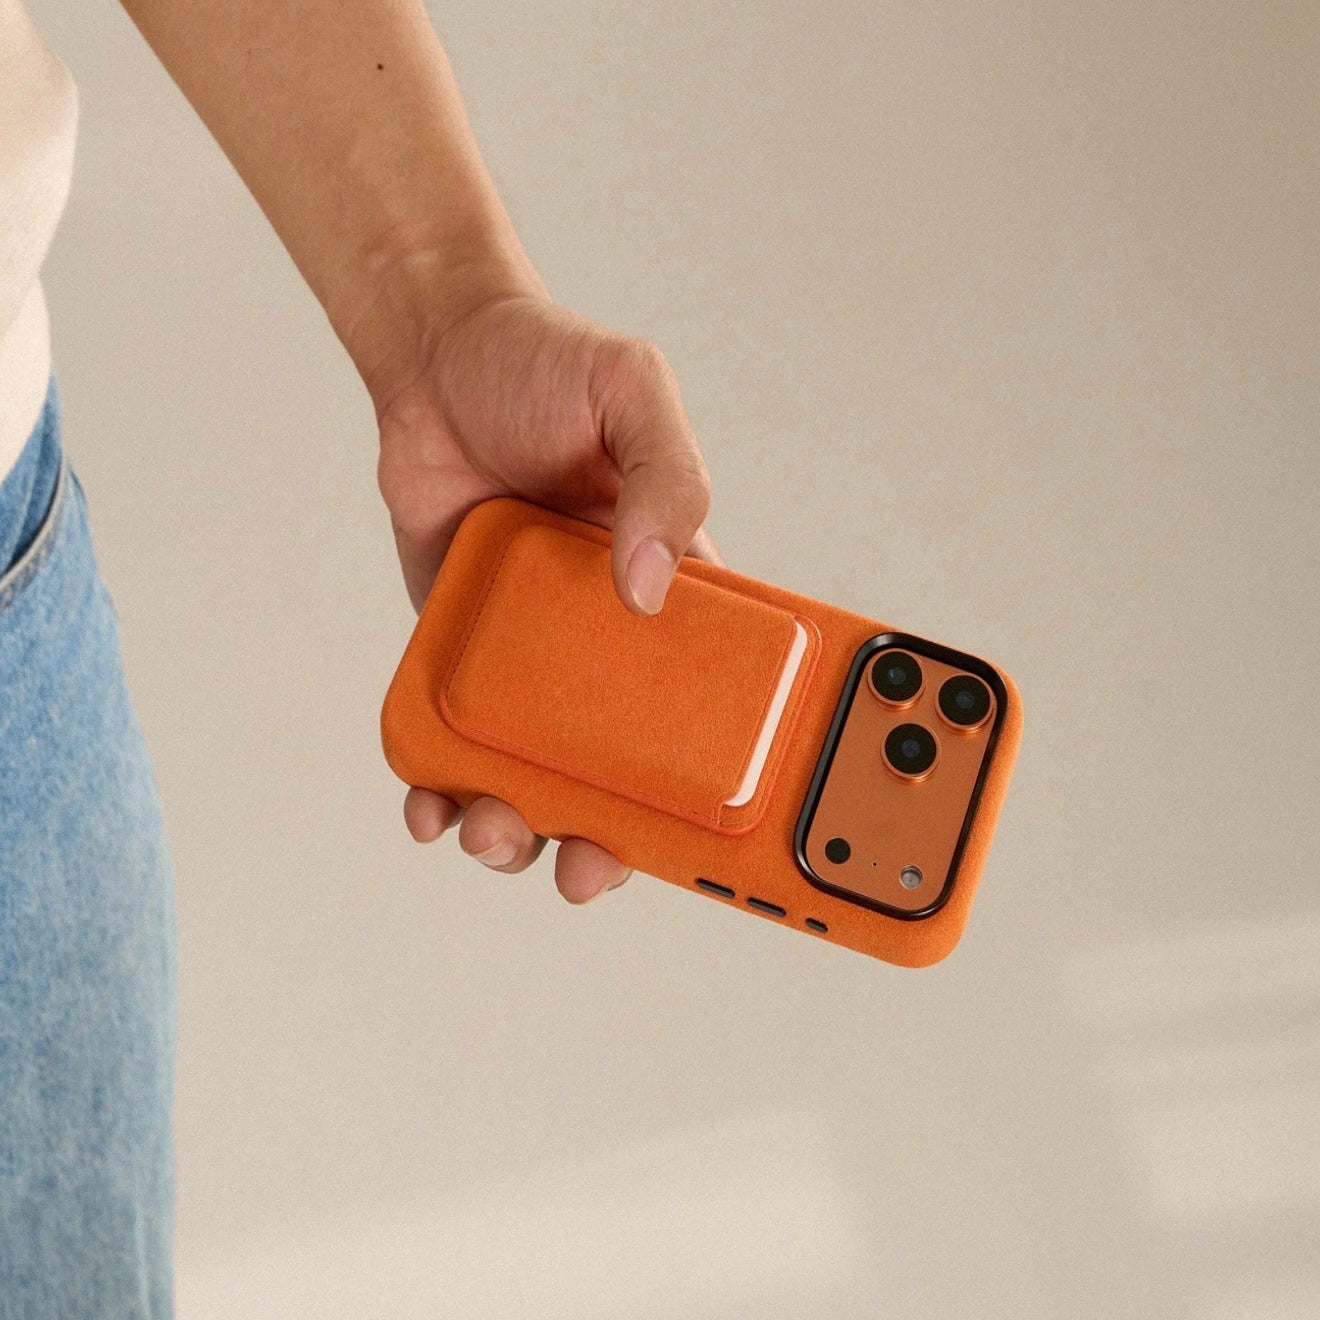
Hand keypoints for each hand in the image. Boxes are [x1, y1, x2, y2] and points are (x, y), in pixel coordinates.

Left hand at [373, 291, 719, 902]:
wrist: (435, 359)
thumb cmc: (546, 365)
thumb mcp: (631, 393)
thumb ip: (667, 477)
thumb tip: (648, 590)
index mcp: (672, 594)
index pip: (710, 706)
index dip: (709, 787)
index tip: (701, 844)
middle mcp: (606, 641)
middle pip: (620, 770)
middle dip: (605, 840)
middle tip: (581, 865)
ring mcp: (529, 656)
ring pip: (533, 772)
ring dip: (515, 827)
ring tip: (491, 828)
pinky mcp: (457, 653)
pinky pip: (452, 738)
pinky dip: (438, 786)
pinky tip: (427, 802)